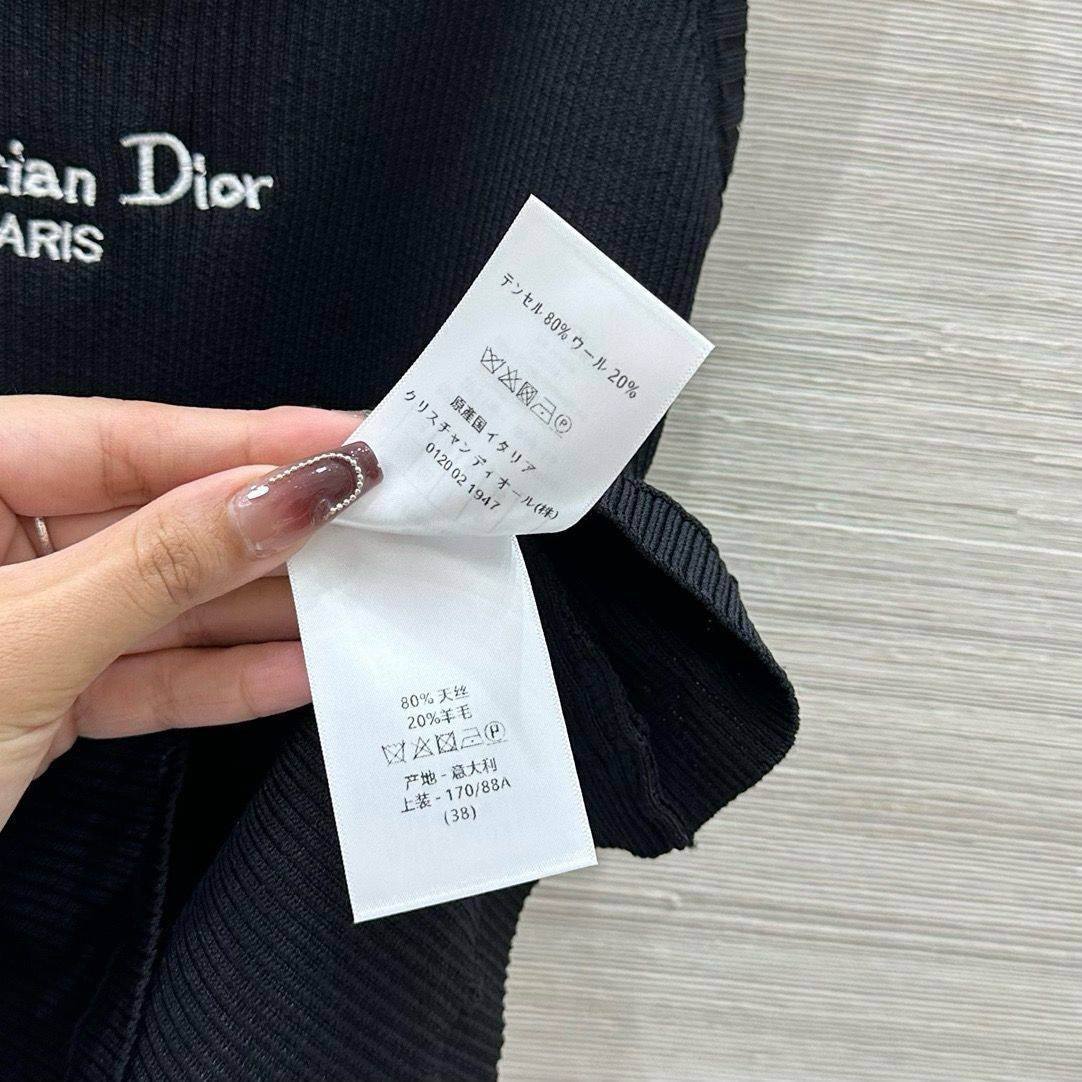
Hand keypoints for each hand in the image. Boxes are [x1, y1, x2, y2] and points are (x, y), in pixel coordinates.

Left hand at [0, 395, 379, 827]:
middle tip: (373, 521)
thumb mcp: (22, 641)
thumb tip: (279, 498)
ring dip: (262, 610)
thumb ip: (159, 563)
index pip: (121, 438)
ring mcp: (17, 621)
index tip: (345, 442)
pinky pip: (145, 673)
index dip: (246, 440)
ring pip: (162, 600)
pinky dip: (220, 678)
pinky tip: (301, 669)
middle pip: (156, 517)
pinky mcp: (40, 694)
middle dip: (268, 531)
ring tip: (360, 594)